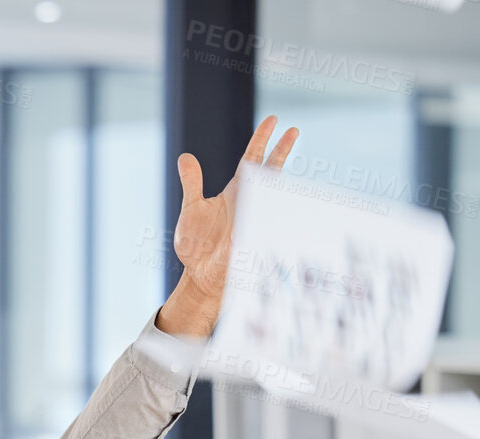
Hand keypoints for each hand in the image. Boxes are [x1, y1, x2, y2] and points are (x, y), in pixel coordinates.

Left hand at [158, 115, 298, 337]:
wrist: (201, 276)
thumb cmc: (197, 244)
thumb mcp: (191, 209)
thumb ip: (192, 183)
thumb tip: (185, 156)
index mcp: (236, 191)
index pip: (252, 159)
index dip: (262, 139)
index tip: (274, 120)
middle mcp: (249, 201)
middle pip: (269, 170)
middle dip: (281, 151)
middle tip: (294, 129)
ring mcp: (255, 217)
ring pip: (274, 193)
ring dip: (280, 179)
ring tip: (289, 156)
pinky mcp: (255, 237)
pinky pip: (270, 222)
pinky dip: (277, 214)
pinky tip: (281, 204)